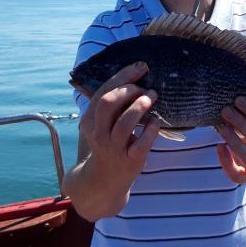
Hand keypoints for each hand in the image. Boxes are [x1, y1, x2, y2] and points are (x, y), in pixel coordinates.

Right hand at [65, 61, 160, 218]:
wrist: (104, 180)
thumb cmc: (108, 143)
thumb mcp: (101, 124)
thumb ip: (112, 105)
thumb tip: (136, 78)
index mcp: (90, 120)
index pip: (102, 92)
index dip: (122, 77)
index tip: (141, 67)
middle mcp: (99, 133)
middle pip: (108, 104)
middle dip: (128, 90)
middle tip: (144, 88)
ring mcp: (114, 148)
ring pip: (124, 124)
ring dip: (139, 107)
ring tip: (151, 98)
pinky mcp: (130, 161)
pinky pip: (141, 143)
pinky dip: (151, 129)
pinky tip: (155, 121)